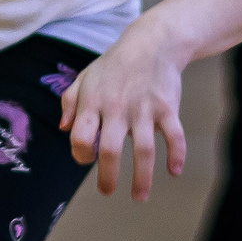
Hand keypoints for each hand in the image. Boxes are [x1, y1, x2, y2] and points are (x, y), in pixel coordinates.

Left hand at [60, 18, 189, 200]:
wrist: (150, 43)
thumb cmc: (113, 65)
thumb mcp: (84, 78)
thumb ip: (70, 102)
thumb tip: (64, 129)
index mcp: (93, 101)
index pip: (81, 136)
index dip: (81, 153)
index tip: (87, 161)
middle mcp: (117, 108)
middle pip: (110, 150)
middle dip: (108, 177)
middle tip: (107, 192)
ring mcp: (144, 109)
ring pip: (144, 151)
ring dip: (142, 179)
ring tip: (139, 197)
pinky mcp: (167, 108)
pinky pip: (174, 136)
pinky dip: (176, 156)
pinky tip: (173, 172)